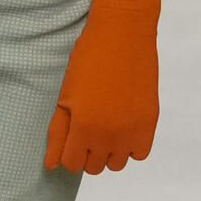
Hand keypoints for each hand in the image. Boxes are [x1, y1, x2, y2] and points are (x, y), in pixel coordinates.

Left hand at [43, 0, 162, 174]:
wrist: (124, 33)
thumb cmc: (88, 60)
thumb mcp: (66, 96)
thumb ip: (57, 133)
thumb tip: (50, 165)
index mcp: (83, 128)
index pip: (71, 164)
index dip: (68, 152)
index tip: (71, 135)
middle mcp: (109, 136)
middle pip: (94, 167)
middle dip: (88, 151)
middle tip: (88, 126)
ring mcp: (132, 131)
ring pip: (117, 164)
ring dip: (109, 151)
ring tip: (106, 126)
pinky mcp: (150, 123)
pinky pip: (139, 153)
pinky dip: (131, 146)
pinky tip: (123, 126)